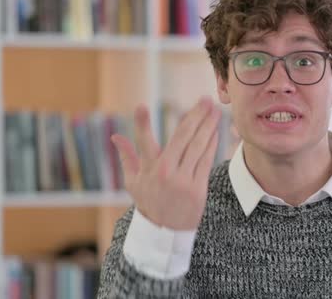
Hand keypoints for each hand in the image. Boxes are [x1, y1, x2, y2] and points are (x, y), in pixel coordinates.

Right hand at [111, 97, 220, 230]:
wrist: (166, 231)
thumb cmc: (149, 202)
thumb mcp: (133, 182)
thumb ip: (126, 157)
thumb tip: (115, 137)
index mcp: (148, 169)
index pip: (143, 142)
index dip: (141, 124)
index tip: (140, 106)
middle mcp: (165, 172)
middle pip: (182, 137)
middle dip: (195, 115)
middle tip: (205, 99)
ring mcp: (183, 180)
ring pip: (198, 146)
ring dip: (208, 126)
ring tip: (215, 111)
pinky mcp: (198, 187)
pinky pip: (206, 160)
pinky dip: (212, 144)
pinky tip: (215, 131)